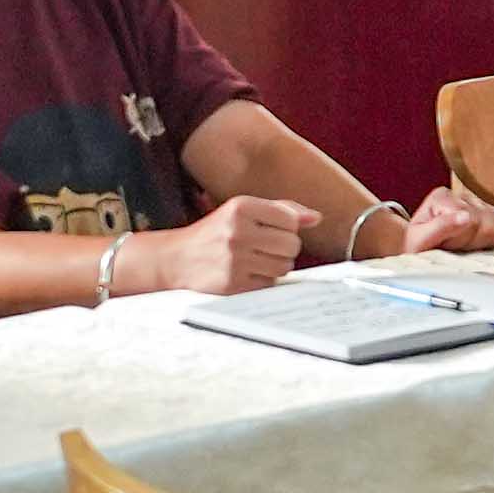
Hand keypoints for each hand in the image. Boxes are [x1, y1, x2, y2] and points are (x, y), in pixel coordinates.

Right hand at [141, 194, 318, 296]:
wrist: (177, 259)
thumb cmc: (217, 232)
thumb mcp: (242, 211)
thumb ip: (281, 210)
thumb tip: (316, 218)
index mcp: (241, 207)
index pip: (291, 220)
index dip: (287, 227)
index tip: (271, 229)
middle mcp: (237, 231)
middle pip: (292, 245)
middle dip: (284, 248)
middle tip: (266, 248)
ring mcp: (234, 260)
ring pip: (284, 266)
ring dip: (276, 266)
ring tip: (256, 260)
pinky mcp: (233, 284)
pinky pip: (269, 284)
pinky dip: (263, 280)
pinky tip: (246, 273)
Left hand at [391, 181, 493, 258]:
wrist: (420, 252)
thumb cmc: (418, 247)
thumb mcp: (420, 241)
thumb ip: (441, 227)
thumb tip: (467, 216)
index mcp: (442, 197)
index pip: (470, 219)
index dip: (460, 239)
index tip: (445, 245)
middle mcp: (461, 195)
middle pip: (486, 222)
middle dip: (471, 242)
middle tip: (453, 246)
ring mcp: (478, 203)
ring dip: (482, 242)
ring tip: (462, 245)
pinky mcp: (492, 213)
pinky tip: (477, 243)